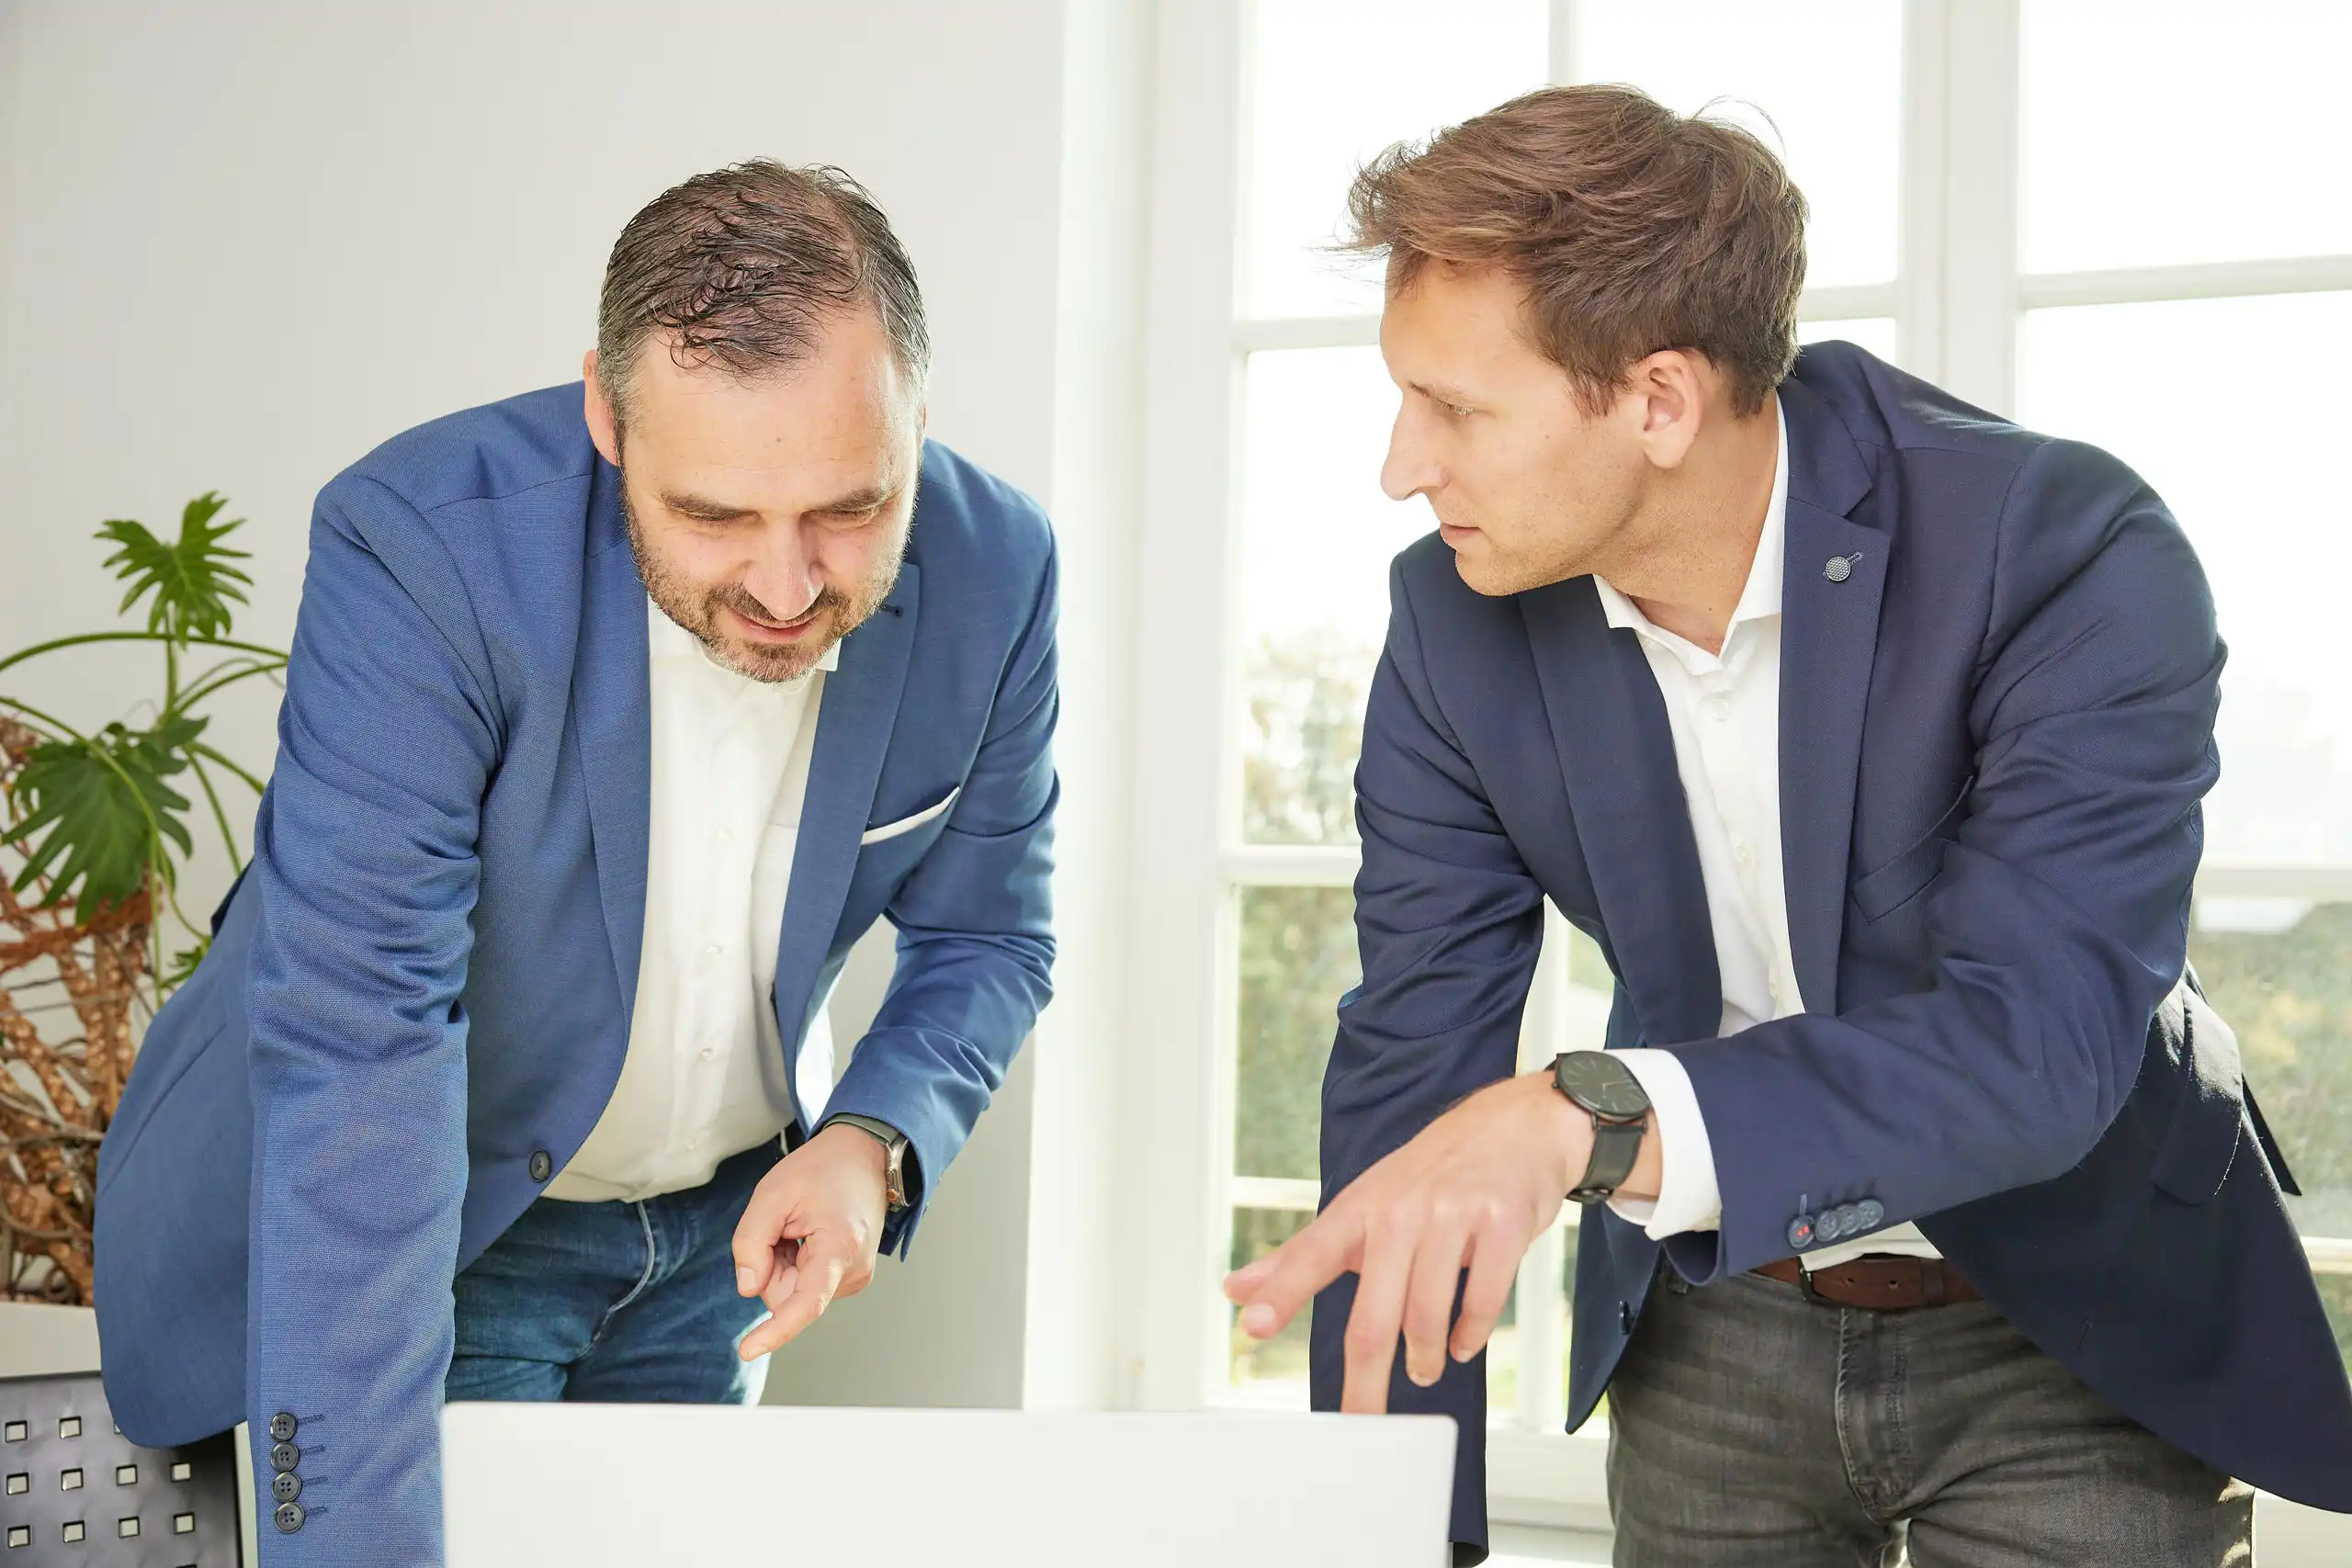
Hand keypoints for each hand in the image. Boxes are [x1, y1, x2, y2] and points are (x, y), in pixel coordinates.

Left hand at [731, 1124, 889, 1359]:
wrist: (863, 1155)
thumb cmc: (823, 1169)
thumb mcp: (773, 1193)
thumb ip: (751, 1241)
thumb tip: (748, 1288)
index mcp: (840, 1248)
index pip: (805, 1303)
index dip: (775, 1330)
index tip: (747, 1350)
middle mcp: (855, 1271)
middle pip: (787, 1295)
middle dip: (771, 1267)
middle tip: (785, 1225)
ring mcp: (856, 1276)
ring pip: (794, 1292)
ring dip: (785, 1263)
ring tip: (802, 1225)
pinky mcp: (852, 1277)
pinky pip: (806, 1285)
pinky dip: (796, 1263)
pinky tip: (809, 1234)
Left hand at [1222, 1069, 1604, 1412]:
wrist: (1514, 1127)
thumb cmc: (1429, 1174)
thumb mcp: (1360, 1206)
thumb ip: (1299, 1257)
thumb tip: (1235, 1290)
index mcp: (1360, 1209)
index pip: (1310, 1255)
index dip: (1280, 1294)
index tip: (1252, 1328)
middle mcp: (1401, 1211)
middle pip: (1373, 1314)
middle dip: (1364, 1380)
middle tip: (1362, 1421)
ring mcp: (1452, 1216)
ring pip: (1428, 1314)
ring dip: (1424, 1356)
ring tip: (1422, 1368)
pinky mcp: (1501, 1224)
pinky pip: (1483, 1299)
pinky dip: (1471, 1334)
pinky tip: (1463, 1344)